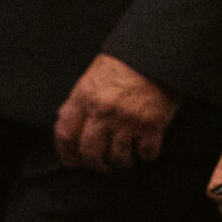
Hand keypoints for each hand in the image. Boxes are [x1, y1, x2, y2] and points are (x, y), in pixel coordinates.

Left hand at [53, 53, 177, 171]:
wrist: (156, 56)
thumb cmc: (123, 65)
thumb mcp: (90, 78)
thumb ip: (79, 102)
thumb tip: (69, 123)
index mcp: (82, 98)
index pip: (65, 133)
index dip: (66, 152)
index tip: (71, 162)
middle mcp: (102, 111)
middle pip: (90, 151)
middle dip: (94, 164)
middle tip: (101, 166)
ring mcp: (127, 120)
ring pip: (117, 157)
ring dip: (120, 163)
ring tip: (123, 160)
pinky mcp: (151, 125)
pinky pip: (145, 153)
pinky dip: (145, 156)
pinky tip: (144, 151)